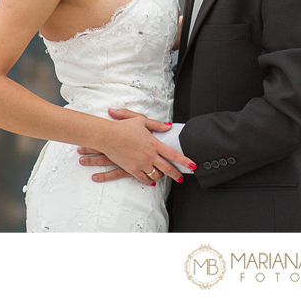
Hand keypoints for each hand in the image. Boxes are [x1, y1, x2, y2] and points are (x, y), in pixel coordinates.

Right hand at [78, 108, 195, 183]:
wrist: (108, 136)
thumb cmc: (123, 127)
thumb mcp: (142, 121)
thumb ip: (157, 125)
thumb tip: (168, 126)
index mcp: (154, 143)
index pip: (173, 154)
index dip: (184, 160)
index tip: (192, 165)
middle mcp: (150, 155)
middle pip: (167, 168)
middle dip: (176, 174)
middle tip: (180, 177)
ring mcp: (141, 163)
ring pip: (156, 174)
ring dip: (161, 176)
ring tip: (164, 175)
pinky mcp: (132, 169)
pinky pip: (144, 178)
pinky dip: (149, 180)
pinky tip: (151, 180)